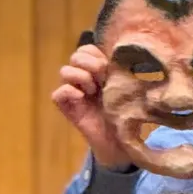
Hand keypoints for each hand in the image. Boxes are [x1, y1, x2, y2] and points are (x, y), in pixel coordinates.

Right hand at [51, 31, 131, 170]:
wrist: (119, 143)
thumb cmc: (125, 116)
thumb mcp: (130, 91)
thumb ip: (127, 74)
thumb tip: (134, 56)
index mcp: (97, 72)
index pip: (87, 50)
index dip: (97, 54)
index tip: (109, 67)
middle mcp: (83, 79)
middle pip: (76, 56)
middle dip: (90, 63)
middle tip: (102, 78)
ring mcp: (73, 93)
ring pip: (64, 71)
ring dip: (81, 76)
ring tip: (93, 90)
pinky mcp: (67, 108)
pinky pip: (57, 93)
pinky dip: (69, 91)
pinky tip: (82, 97)